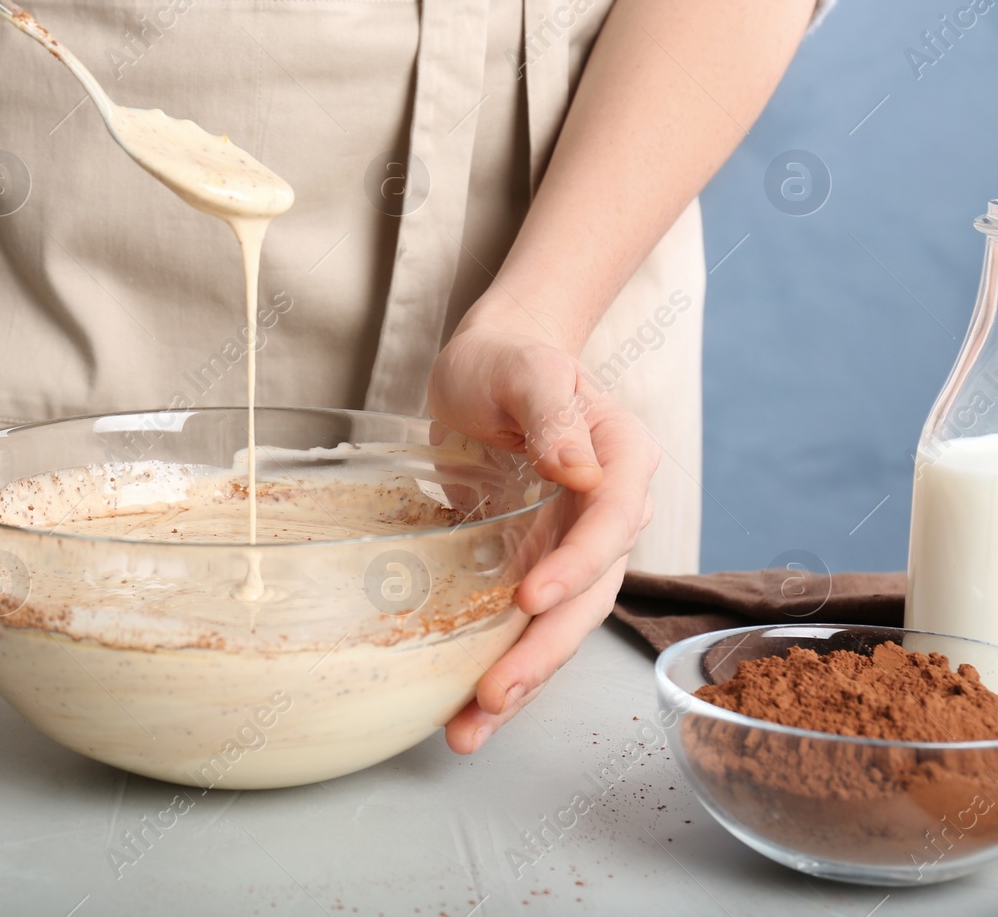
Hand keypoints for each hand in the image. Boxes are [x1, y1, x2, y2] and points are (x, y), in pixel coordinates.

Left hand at [426, 321, 659, 753]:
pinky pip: (525, 628)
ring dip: (519, 682)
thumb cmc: (508, 358)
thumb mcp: (525, 368)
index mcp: (623, 462)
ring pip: (559, 628)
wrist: (489, 370)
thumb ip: (552, 412)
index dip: (576, 566)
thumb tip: (577, 466)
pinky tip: (465, 712)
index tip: (530, 597)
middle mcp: (609, 517)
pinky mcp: (536, 569)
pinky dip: (499, 668)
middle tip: (492, 695)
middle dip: (542, 653)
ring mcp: (574, 550)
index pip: (610, 524)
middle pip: (588, 597)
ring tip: (469, 730)